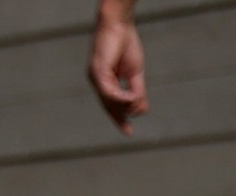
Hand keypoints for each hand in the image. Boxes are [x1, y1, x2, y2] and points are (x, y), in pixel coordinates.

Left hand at [88, 13, 147, 134]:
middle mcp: (96, 80)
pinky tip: (131, 96)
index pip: (110, 105)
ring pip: (110, 102)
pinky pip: (110, 93)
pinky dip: (123, 97)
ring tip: (137, 99)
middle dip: (121, 117)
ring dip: (127, 105)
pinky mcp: (97, 71)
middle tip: (128, 130)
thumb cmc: (126, 44)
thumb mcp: (134, 73)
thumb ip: (137, 91)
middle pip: (109, 107)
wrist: (119, 24)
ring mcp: (95, 77)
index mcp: (104, 80)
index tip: (128, 132)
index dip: (119, 118)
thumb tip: (139, 109)